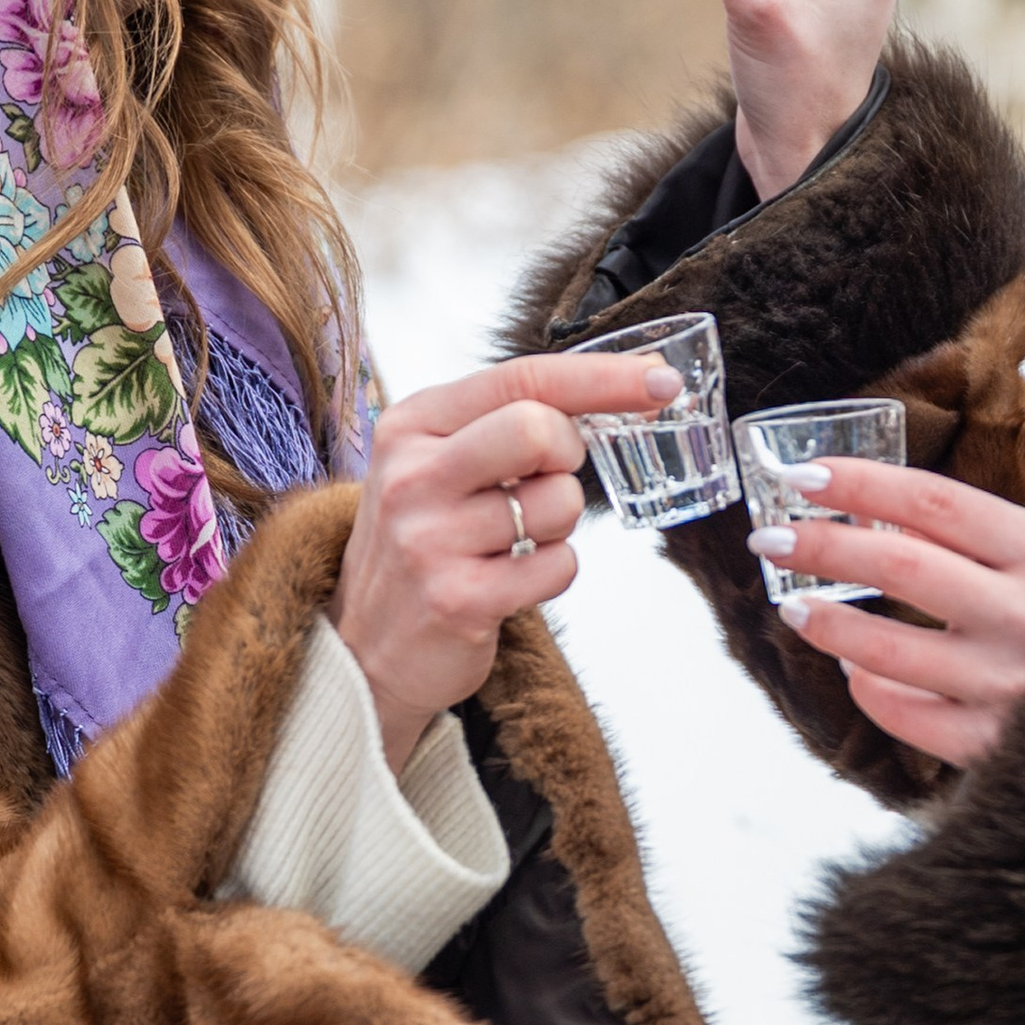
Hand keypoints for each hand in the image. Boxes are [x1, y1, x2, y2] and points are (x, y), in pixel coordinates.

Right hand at [332, 352, 674, 770]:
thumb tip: (631, 386)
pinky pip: (559, 566)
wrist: (365, 646)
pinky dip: (554, 571)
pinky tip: (511, 579)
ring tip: (513, 540)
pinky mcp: (458, 599)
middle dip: (568, 456)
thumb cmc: (425, 540)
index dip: (601, 378)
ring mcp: (430, 539)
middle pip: (539, 430)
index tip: (659, 381)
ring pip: (559, 503)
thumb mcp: (440, 462)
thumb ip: (509, 420)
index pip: (521, 378)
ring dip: (559, 524)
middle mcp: (412, 475)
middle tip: (544, 481)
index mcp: (412, 425)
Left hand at [744, 460, 1024, 765]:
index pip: (934, 502)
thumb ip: (969, 535)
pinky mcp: (993, 745)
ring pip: (884, 650)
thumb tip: (868, 507)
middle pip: (898, 564)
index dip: (861, 483)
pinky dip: (865, 687)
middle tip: (770, 537)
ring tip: (795, 607)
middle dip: (820, 545)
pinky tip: (857, 669)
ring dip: (826, 623)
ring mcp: (1011, 687)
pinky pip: (900, 713)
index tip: (805, 477)